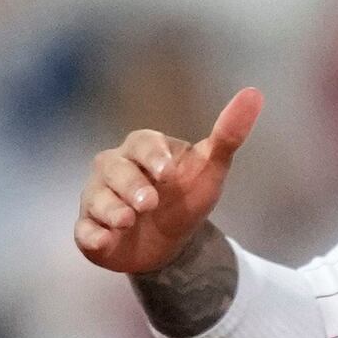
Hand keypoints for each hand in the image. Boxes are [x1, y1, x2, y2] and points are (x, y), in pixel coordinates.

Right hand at [71, 87, 261, 280]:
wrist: (171, 244)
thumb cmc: (187, 197)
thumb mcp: (212, 168)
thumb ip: (229, 133)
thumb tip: (254, 93)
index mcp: (142, 149)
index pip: (142, 143)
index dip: (152, 155)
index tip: (167, 172)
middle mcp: (114, 169)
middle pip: (114, 169)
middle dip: (130, 185)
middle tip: (149, 203)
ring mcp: (98, 199)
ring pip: (95, 198)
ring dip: (110, 209)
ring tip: (128, 222)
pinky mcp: (90, 230)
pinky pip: (83, 230)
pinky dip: (91, 235)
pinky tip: (104, 241)